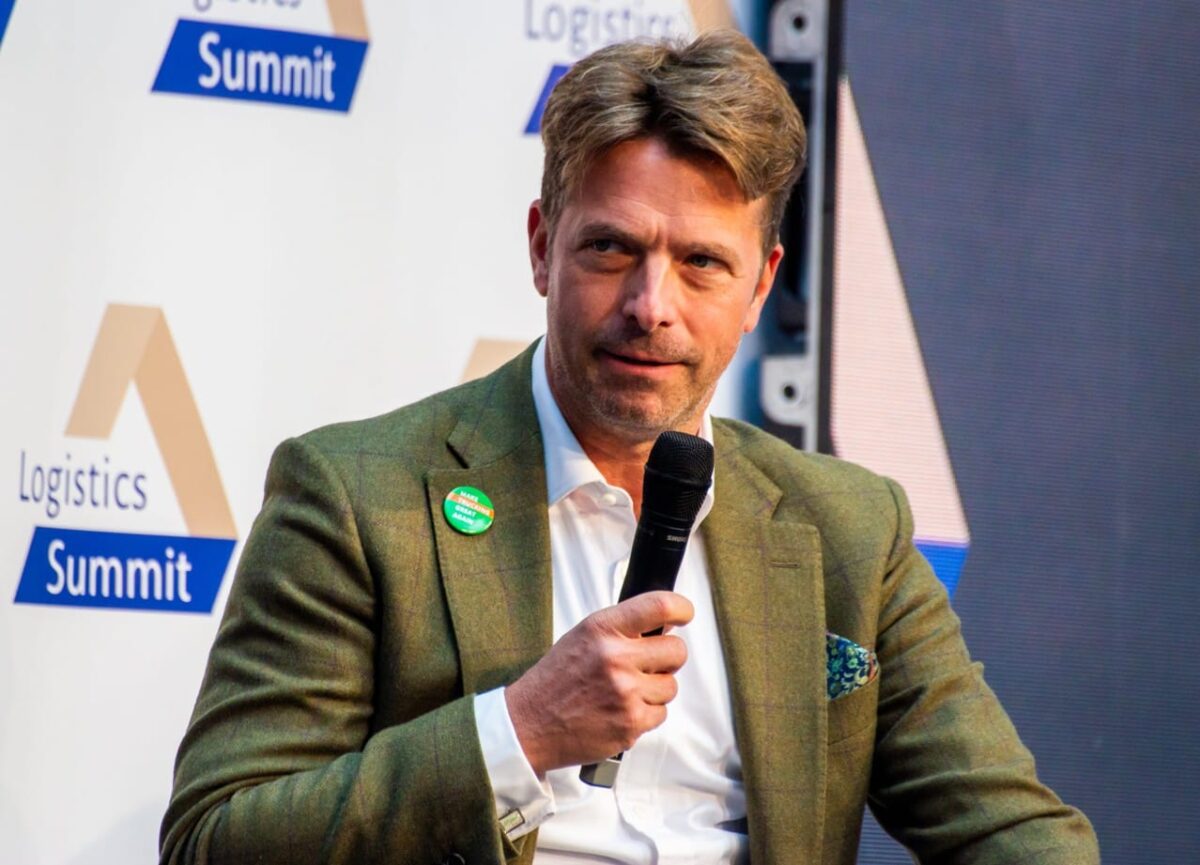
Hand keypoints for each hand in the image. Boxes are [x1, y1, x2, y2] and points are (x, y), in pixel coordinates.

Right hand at [504, 590, 693, 776]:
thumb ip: (623, 629)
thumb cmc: (555, 680)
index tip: (685, 614)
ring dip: (655, 689)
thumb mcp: (583, 638)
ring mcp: (625, 693)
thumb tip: (667, 624)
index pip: (658, 606)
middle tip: (648, 664)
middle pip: (676, 650)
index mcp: (602, 629)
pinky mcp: (631, 724)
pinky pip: (661, 714)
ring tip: (624, 692)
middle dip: (667, 658)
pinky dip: (645, 714)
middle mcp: (616, 658)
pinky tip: (620, 710)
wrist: (529, 723)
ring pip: (671, 686)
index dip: (681, 608)